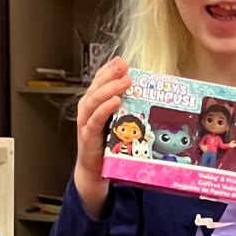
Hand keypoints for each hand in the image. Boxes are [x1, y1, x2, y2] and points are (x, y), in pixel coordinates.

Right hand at [73, 58, 130, 216]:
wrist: (95, 174)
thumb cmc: (109, 149)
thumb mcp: (121, 126)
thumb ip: (129, 112)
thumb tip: (150, 98)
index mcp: (96, 106)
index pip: (100, 82)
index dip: (109, 70)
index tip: (122, 61)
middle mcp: (88, 112)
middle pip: (95, 87)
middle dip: (109, 74)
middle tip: (123, 66)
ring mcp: (86, 124)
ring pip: (93, 101)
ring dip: (108, 89)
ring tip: (123, 81)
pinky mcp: (88, 138)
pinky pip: (95, 120)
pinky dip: (104, 109)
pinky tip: (115, 101)